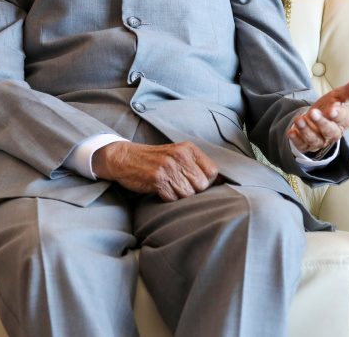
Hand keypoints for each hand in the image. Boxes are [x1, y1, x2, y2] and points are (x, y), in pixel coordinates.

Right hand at [92, 141, 218, 201]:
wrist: (125, 158)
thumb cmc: (156, 159)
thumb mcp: (179, 154)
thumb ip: (198, 165)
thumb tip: (223, 181)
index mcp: (189, 149)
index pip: (213, 172)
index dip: (208, 182)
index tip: (196, 183)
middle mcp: (180, 156)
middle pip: (202, 185)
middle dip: (193, 191)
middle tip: (179, 185)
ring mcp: (168, 167)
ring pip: (188, 194)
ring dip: (179, 195)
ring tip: (170, 186)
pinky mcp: (156, 179)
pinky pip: (172, 198)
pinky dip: (167, 198)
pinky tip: (161, 190)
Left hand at [287, 76, 348, 154]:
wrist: (315, 119)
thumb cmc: (330, 107)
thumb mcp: (339, 96)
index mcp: (343, 121)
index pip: (342, 119)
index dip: (337, 115)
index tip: (331, 110)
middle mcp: (332, 133)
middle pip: (328, 130)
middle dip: (321, 123)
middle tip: (313, 112)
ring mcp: (319, 140)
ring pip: (314, 138)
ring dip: (306, 130)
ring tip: (299, 120)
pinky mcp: (306, 144)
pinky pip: (301, 145)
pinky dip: (296, 140)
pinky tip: (291, 132)